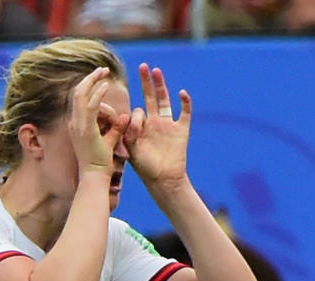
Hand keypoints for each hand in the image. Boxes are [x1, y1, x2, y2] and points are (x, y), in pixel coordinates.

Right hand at [68, 67, 130, 174]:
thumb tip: (125, 117)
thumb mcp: (109, 142)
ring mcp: (78, 125)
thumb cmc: (101, 164)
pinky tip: (106, 85)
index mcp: (77, 125)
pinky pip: (91, 106)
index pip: (81, 100)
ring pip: (81, 95)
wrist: (94, 177)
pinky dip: (98, 94)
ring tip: (104, 72)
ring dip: (92, 81)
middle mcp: (74, 123)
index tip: (104, 83)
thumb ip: (116, 129)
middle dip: (89, 79)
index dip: (92, 89)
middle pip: (77, 92)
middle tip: (102, 69)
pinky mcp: (86, 129)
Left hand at [124, 63, 191, 191]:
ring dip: (161, 86)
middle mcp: (154, 123)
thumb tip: (134, 115)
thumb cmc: (145, 168)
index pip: (136, 111)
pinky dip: (185, 103)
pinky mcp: (182, 130)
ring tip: (156, 71)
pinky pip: (185, 113)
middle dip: (146, 83)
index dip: (135, 117)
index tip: (134, 129)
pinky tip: (182, 93)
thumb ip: (129, 132)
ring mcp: (168, 125)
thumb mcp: (131, 149)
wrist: (164, 181)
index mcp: (140, 128)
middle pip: (150, 97)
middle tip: (142, 66)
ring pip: (165, 100)